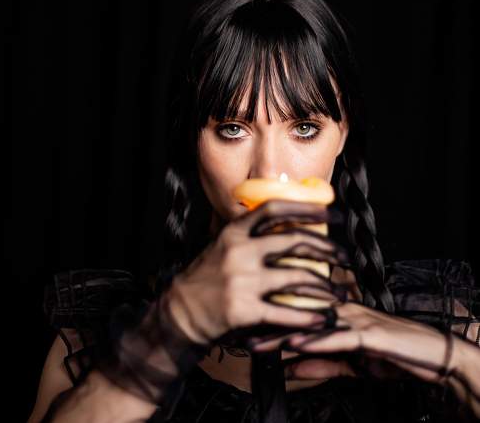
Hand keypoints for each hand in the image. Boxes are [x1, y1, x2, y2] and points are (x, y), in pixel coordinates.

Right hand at [166, 199, 349, 345]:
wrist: (181, 311)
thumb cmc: (207, 278)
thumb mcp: (222, 247)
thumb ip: (249, 235)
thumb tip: (284, 223)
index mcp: (234, 233)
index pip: (274, 210)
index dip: (305, 208)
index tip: (330, 212)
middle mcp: (239, 252)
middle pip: (293, 241)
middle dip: (327, 248)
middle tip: (345, 256)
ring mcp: (241, 280)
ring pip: (296, 278)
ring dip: (325, 287)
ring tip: (340, 293)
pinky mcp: (243, 310)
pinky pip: (286, 313)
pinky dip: (309, 317)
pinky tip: (324, 318)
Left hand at [250, 299, 479, 407]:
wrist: (432, 353)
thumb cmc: (391, 353)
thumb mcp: (351, 362)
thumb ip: (322, 363)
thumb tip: (291, 368)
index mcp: (336, 311)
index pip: (297, 310)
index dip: (269, 317)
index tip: (243, 325)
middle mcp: (342, 309)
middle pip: (299, 312)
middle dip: (267, 323)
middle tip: (238, 331)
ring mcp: (356, 319)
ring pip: (313, 323)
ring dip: (283, 333)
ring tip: (256, 341)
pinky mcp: (371, 335)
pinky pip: (339, 338)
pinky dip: (316, 343)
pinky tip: (296, 346)